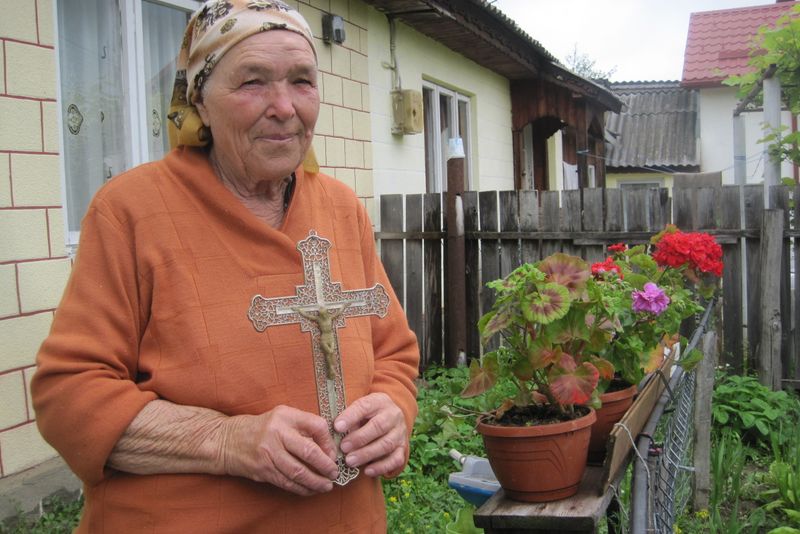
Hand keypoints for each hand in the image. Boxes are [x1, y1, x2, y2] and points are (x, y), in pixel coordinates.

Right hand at [222, 405, 338, 495]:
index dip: (329, 442)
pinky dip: (301, 488)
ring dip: (316, 481)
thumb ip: (303, 427)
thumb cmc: (262, 428)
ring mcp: (268, 452)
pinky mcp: (263, 470)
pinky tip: (310, 490)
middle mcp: (277, 432)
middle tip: (334, 473)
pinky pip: (287, 482)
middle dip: (325, 466)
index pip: (316, 426)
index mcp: (286, 416)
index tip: (333, 454)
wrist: (227, 440)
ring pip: (298, 471)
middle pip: (309, 451)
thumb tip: (328, 447)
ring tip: (326, 485)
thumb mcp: (282, 417)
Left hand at [334, 393, 407, 477]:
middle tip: (343, 448)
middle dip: (359, 438)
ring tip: (350, 461)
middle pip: (378, 426)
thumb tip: (334, 433)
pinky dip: (382, 467)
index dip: (351, 416)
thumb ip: (349, 418)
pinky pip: (395, 459)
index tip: (337, 427)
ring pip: (386, 444)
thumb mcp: (359, 410)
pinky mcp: (403, 448)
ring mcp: (399, 432)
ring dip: (367, 454)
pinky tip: (368, 471)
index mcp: (379, 401)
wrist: (390, 419)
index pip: (365, 406)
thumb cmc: (367, 415)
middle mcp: (393, 415)